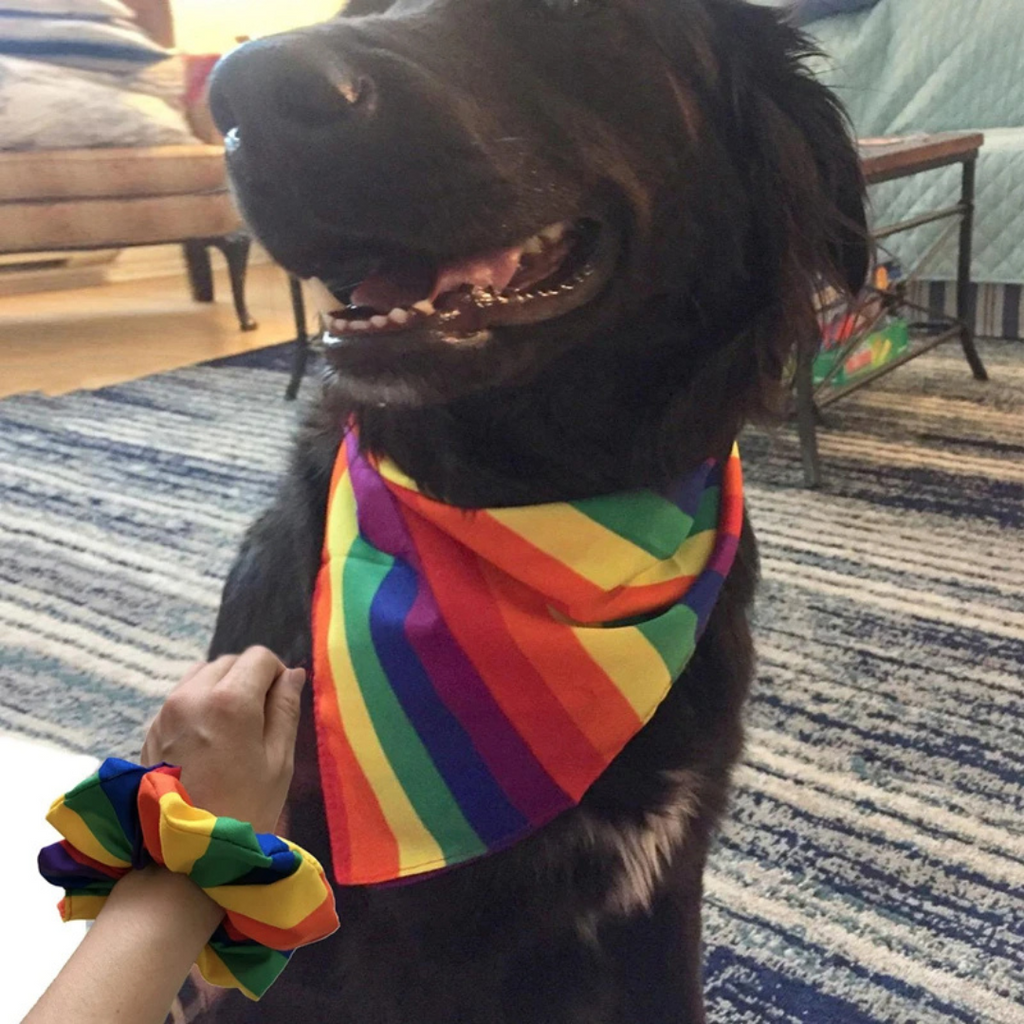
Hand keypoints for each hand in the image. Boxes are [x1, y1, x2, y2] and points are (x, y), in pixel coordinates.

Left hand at [141, 647, 305, 832]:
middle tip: (259, 720)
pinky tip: (207, 742)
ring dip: (222, 689)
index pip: (259, 658)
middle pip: (229, 662)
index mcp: (229, 701)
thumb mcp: (278, 761)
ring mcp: (166, 712)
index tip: (280, 704)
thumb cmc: (242, 810)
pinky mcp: (151, 729)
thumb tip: (292, 675)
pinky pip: (181, 698)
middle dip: (249, 680)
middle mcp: (192, 696)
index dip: (276, 674)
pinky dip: (199, 705)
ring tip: (231, 729)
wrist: (181, 856)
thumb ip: (286, 710)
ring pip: (202, 675)